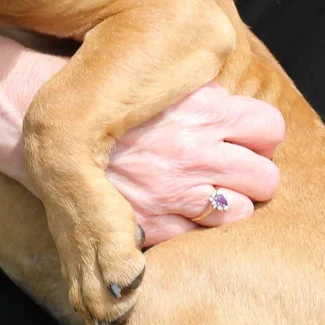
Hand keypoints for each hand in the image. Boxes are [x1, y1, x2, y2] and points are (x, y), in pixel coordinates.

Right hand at [106, 83, 283, 245]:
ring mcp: (175, 190)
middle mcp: (195, 150)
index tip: (248, 142)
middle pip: (265, 176)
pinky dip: (195, 228)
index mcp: (203, 109)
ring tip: (210, 197)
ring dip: (232, 206)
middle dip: (253, 177)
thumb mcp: (164, 88)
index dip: (261, 137)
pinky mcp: (153, 222)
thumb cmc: (112, 105)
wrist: (55, 132)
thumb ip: (207, 100)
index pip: (269, 128)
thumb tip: (243, 117)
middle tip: (232, 174)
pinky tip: (180, 213)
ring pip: (244, 212)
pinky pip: (201, 236)